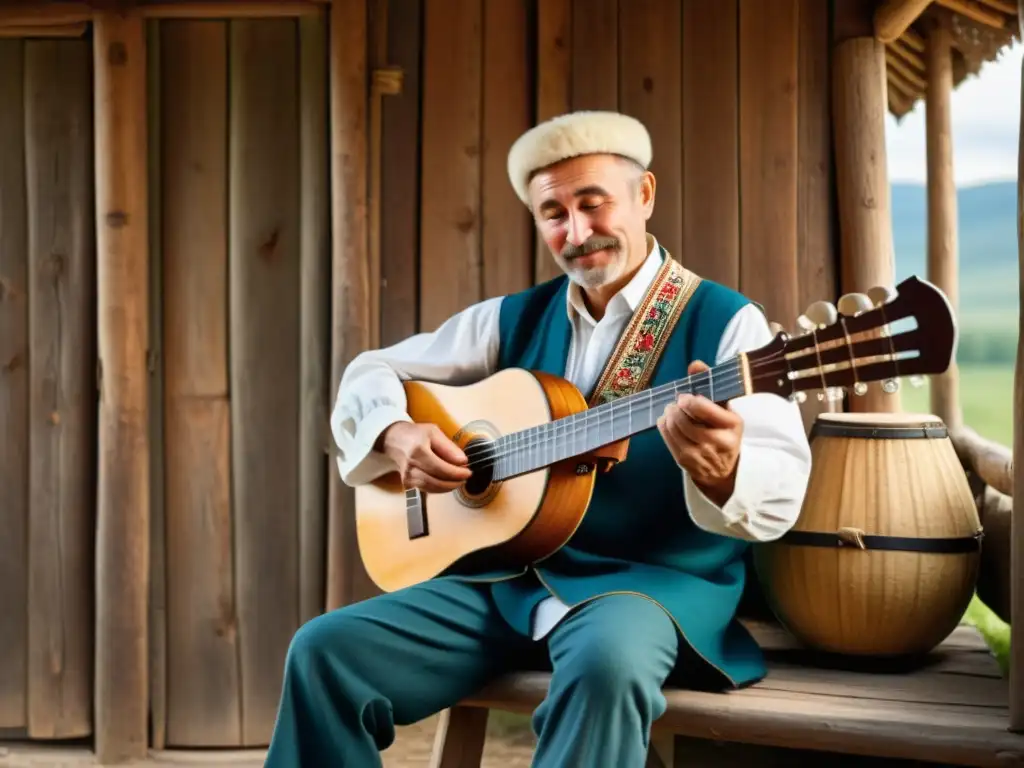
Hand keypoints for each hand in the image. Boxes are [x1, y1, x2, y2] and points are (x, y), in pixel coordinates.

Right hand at [377, 422, 471, 492]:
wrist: (394, 441)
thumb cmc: (415, 435)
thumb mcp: (433, 432)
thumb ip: (449, 447)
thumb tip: (463, 461)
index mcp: (418, 451)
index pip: (440, 468)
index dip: (456, 473)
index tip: (468, 471)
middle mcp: (411, 466)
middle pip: (436, 481)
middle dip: (454, 482)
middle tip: (465, 477)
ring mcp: (407, 477)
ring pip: (432, 488)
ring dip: (448, 487)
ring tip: (458, 480)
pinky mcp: (407, 484)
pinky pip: (427, 490)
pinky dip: (439, 489)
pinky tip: (447, 483)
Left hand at [656, 360, 742, 505]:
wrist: (724, 469)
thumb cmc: (724, 431)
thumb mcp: (725, 408)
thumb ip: (710, 383)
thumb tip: (694, 364)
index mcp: (731, 425)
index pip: (701, 408)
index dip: (688, 400)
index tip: (685, 397)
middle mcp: (717, 442)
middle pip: (683, 418)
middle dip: (676, 407)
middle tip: (676, 403)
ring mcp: (699, 454)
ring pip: (673, 427)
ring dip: (668, 415)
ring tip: (672, 410)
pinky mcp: (685, 461)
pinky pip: (666, 438)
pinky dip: (663, 425)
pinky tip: (668, 421)